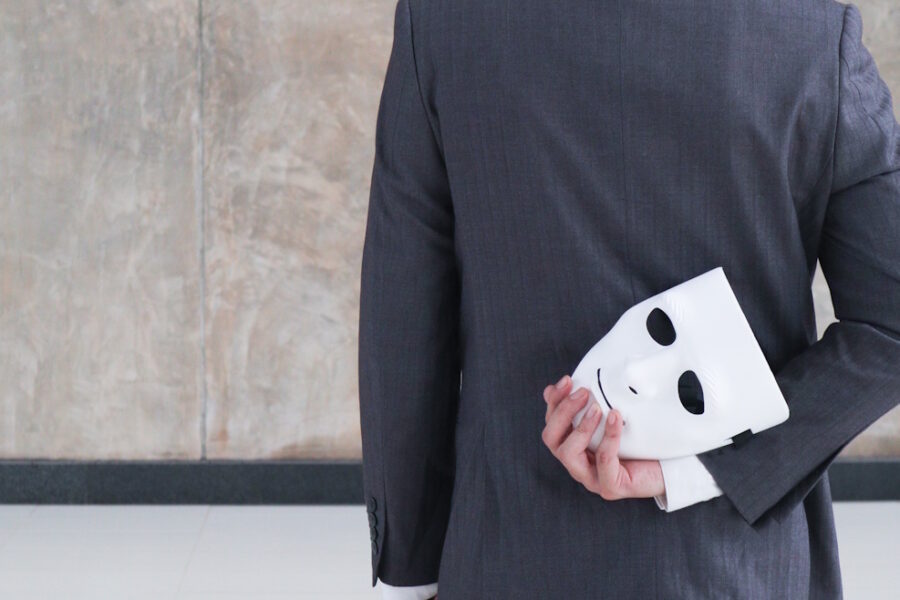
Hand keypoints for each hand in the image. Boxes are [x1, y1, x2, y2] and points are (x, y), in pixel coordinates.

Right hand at [541, 374, 665, 498]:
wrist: (669, 467)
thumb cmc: (641, 442)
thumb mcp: (613, 417)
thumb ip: (591, 404)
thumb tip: (569, 384)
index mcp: (573, 447)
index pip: (551, 423)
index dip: (554, 401)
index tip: (568, 380)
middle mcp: (577, 463)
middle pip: (551, 439)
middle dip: (562, 412)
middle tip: (583, 392)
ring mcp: (591, 478)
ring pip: (568, 454)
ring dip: (580, 426)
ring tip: (597, 408)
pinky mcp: (610, 487)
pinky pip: (603, 461)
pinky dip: (608, 437)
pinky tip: (616, 418)